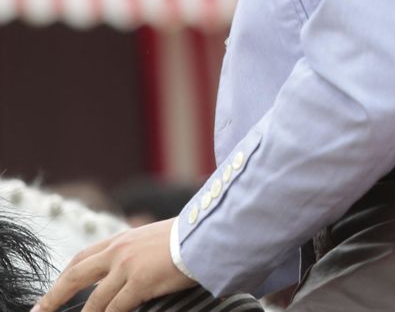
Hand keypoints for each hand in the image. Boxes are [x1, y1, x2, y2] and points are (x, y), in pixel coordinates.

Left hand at [32, 219, 194, 311]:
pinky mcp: (140, 282)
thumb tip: (140, 264)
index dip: (66, 275)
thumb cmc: (194, 235)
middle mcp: (119, 250)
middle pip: (76, 275)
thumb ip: (141, 250)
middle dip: (54, 295)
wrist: (210, 233)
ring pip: (95, 299)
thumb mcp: (159, 236)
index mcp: (123, 238)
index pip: (84, 257)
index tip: (56, 287)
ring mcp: (127, 266)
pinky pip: (116, 307)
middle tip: (40, 310)